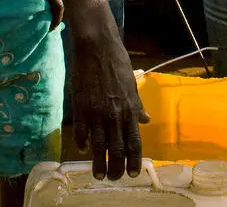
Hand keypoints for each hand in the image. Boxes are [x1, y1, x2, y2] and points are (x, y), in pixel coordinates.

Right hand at [71, 19, 149, 179]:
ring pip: (98, 145)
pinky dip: (82, 143)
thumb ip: (137, 105)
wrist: (97, 47)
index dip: (134, 160)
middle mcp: (115, 114)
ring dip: (99, 163)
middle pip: (117, 148)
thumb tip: (145, 120)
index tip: (133, 174)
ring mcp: (97, 112)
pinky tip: (82, 150)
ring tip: (98, 175)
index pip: (134, 141)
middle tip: (114, 178)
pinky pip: (82, 131)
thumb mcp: (132, 84)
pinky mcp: (81, 107)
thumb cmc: (117, 63)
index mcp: (130, 109)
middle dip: (116, 167)